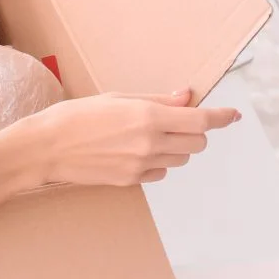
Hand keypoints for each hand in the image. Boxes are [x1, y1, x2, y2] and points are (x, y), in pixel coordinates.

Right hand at [32, 89, 239, 185]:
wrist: (46, 147)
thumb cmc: (75, 117)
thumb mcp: (116, 98)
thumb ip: (157, 100)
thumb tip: (186, 97)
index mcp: (147, 116)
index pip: (200, 120)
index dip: (221, 118)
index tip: (232, 116)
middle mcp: (149, 143)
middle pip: (197, 144)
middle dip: (194, 133)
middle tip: (176, 124)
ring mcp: (141, 165)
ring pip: (180, 160)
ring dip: (175, 149)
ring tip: (146, 138)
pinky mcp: (131, 181)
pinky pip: (159, 173)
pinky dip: (156, 163)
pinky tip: (132, 153)